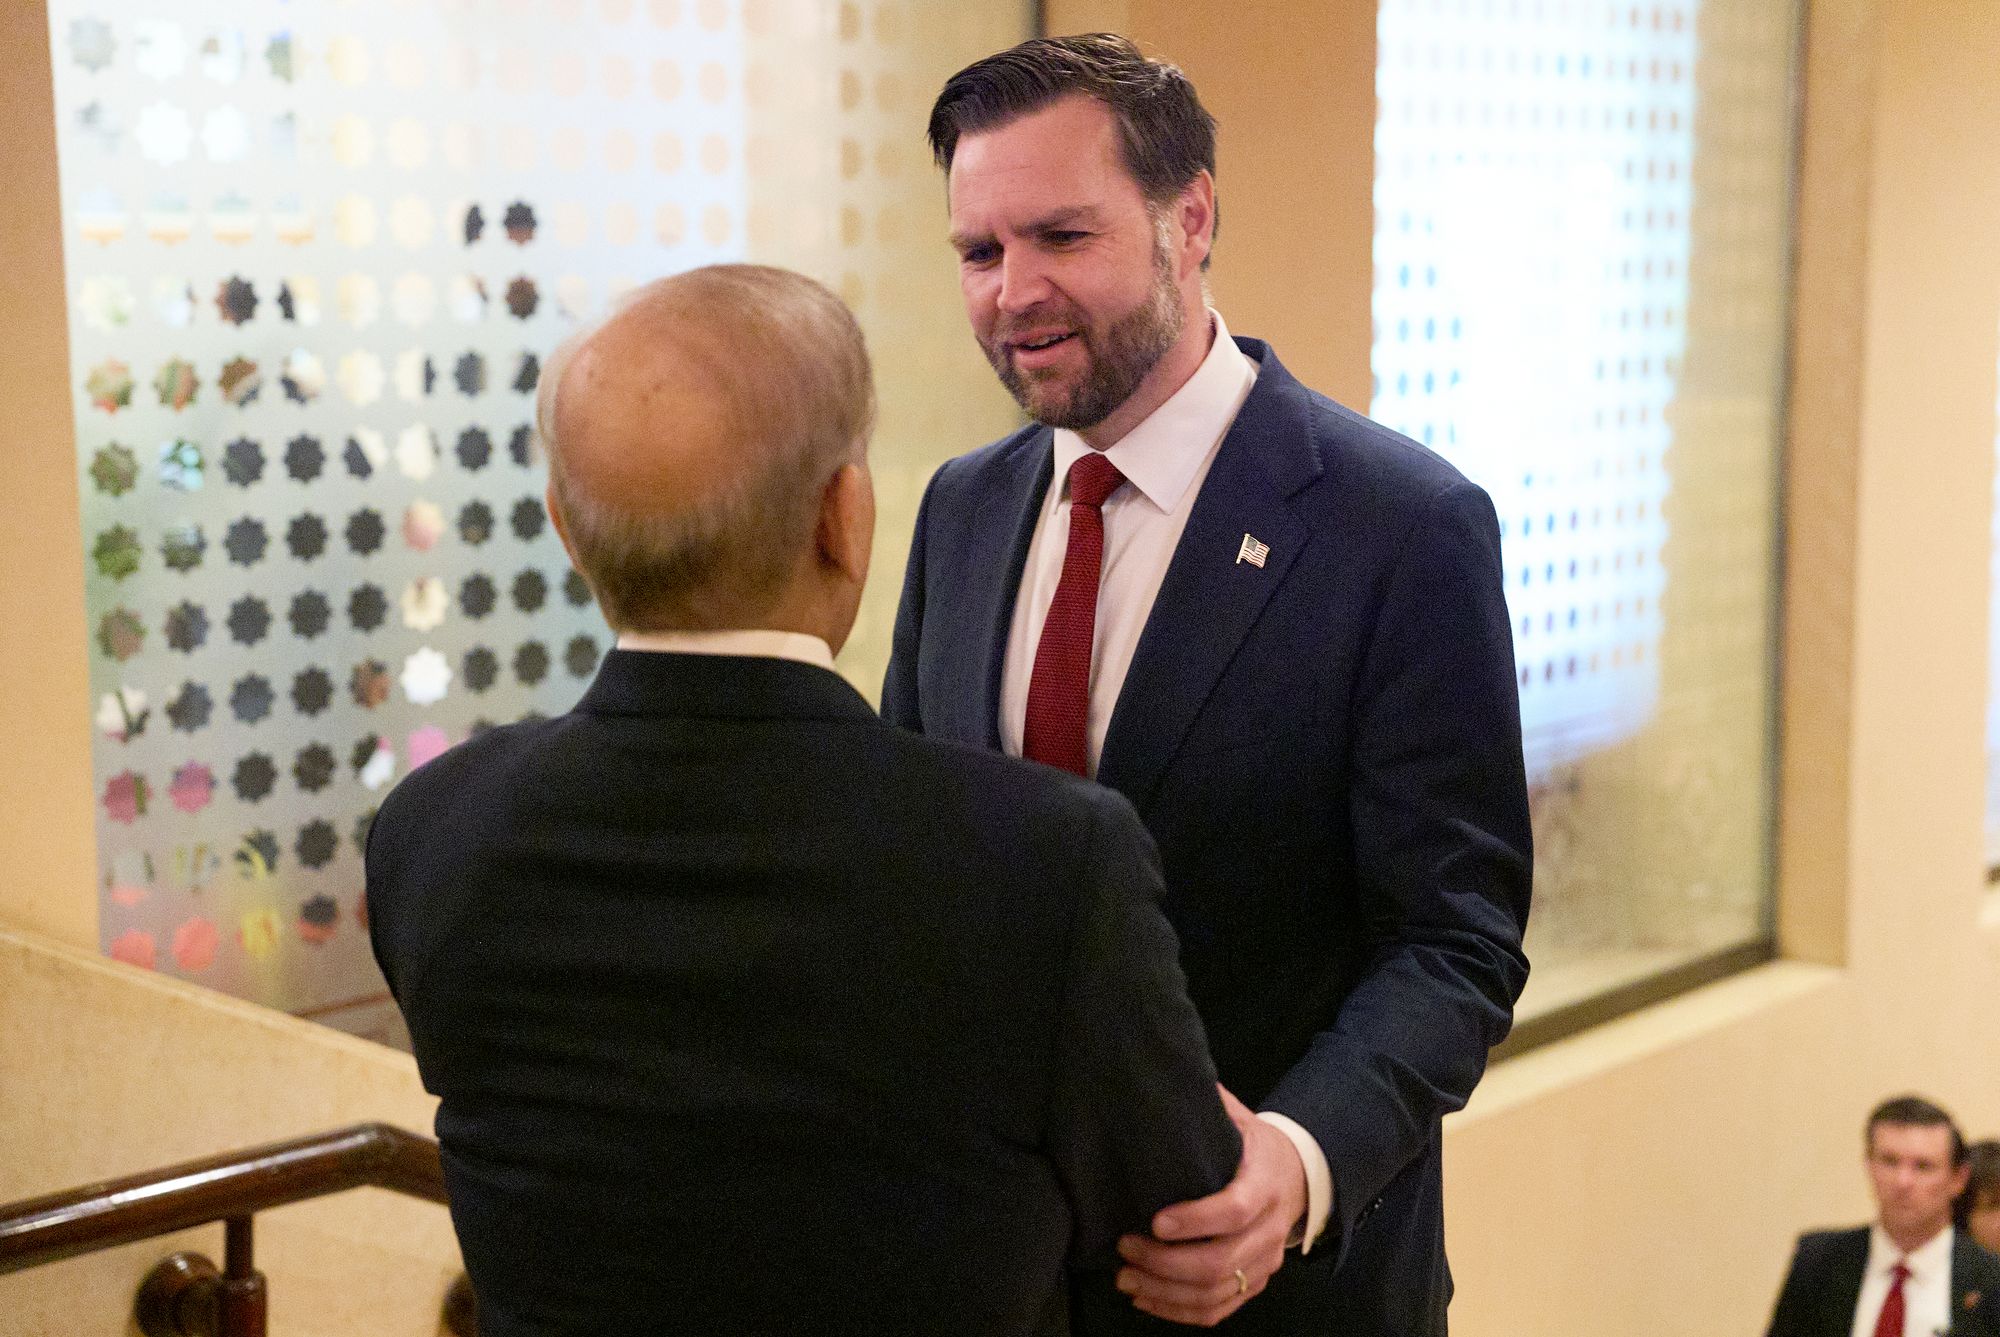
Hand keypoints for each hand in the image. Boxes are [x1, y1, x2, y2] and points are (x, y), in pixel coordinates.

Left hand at [1115, 1085, 1306, 1326]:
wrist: (1301, 1176)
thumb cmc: (1255, 1145)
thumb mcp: (1239, 1118)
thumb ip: (1207, 1106)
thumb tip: (1161, 1074)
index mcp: (1264, 1182)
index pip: (1234, 1209)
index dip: (1195, 1220)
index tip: (1153, 1220)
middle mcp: (1271, 1228)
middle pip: (1221, 1261)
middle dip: (1166, 1263)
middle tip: (1125, 1248)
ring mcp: (1266, 1261)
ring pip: (1217, 1292)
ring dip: (1166, 1291)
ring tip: (1126, 1278)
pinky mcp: (1256, 1282)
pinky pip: (1220, 1309)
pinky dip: (1180, 1311)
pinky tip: (1146, 1299)